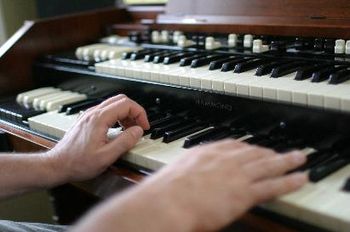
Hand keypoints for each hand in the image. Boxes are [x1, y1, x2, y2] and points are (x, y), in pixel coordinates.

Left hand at [47, 94, 149, 182]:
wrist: (57, 165)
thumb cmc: (78, 163)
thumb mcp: (106, 156)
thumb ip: (125, 142)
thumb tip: (138, 131)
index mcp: (99, 119)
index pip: (126, 104)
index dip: (140, 114)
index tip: (144, 127)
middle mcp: (93, 113)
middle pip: (120, 100)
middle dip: (134, 111)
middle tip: (140, 127)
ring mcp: (88, 116)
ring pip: (113, 104)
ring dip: (126, 114)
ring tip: (130, 130)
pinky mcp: (86, 121)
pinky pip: (106, 111)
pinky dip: (117, 117)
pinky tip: (118, 130)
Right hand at [136, 140, 307, 230]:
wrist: (167, 201)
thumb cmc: (164, 191)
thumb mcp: (174, 174)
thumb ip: (187, 174)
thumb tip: (187, 181)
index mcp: (206, 153)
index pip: (231, 145)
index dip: (246, 146)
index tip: (252, 147)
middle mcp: (224, 159)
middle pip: (252, 152)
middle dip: (267, 151)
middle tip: (279, 151)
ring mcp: (236, 174)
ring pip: (267, 165)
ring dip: (286, 161)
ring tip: (299, 158)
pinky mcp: (244, 192)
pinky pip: (272, 185)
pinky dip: (289, 181)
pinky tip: (300, 178)